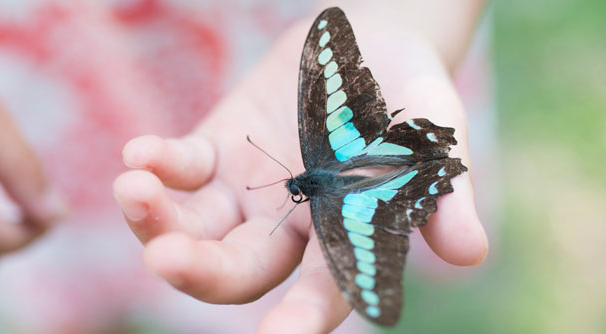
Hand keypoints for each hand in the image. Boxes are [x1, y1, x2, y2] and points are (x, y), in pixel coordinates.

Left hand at [113, 11, 487, 331]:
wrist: (366, 40)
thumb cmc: (412, 95)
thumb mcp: (435, 133)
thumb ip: (443, 190)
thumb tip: (472, 252)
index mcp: (341, 238)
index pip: (322, 293)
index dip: (301, 318)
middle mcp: (286, 227)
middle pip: (236, 271)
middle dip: (199, 270)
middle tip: (164, 259)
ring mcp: (245, 191)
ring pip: (193, 227)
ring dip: (158, 218)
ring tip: (133, 190)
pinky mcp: (215, 150)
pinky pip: (181, 167)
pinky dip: (160, 163)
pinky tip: (140, 154)